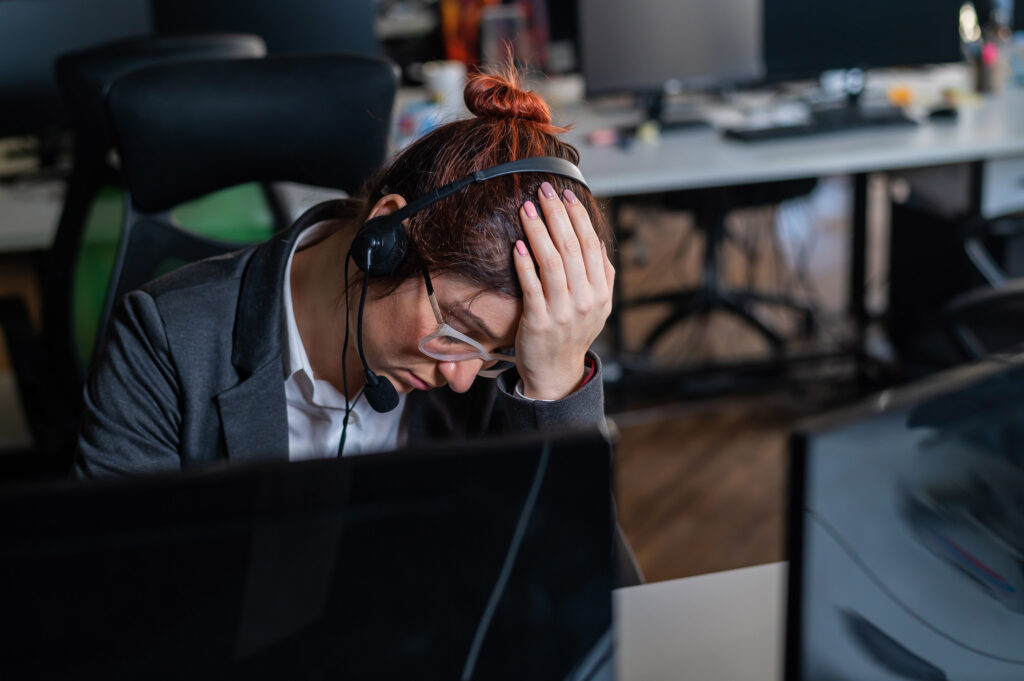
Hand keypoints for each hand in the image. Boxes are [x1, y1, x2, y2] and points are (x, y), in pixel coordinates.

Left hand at [512, 181, 614, 399]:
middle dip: (556, 214)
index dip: (578, 217)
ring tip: (526, 209)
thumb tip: (596, 241)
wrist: (556, 372)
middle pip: (570, 247)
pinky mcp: (538, 321)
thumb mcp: (598, 306)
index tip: (566, 195)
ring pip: (551, 262)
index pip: (590, 244)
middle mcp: (584, 299)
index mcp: (600, 291)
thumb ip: (602, 274)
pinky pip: (532, 287)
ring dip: (538, 231)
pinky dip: (525, 265)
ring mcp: (562, 311)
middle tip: (543, 190)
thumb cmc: (573, 333)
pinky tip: (517, 245)